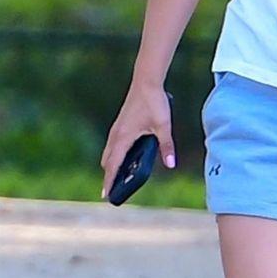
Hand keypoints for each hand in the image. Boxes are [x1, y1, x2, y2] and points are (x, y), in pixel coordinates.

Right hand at [101, 82, 174, 198]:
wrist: (146, 82)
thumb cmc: (154, 103)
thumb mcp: (163, 126)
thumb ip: (166, 146)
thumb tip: (171, 164)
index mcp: (124, 138)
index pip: (113, 165)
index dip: (109, 181)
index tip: (106, 195)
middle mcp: (116, 135)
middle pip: (107, 161)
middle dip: (109, 176)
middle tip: (113, 191)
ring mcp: (116, 129)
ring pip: (109, 153)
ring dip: (111, 165)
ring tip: (117, 179)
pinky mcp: (120, 125)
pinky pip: (113, 145)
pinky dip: (114, 155)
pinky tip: (124, 159)